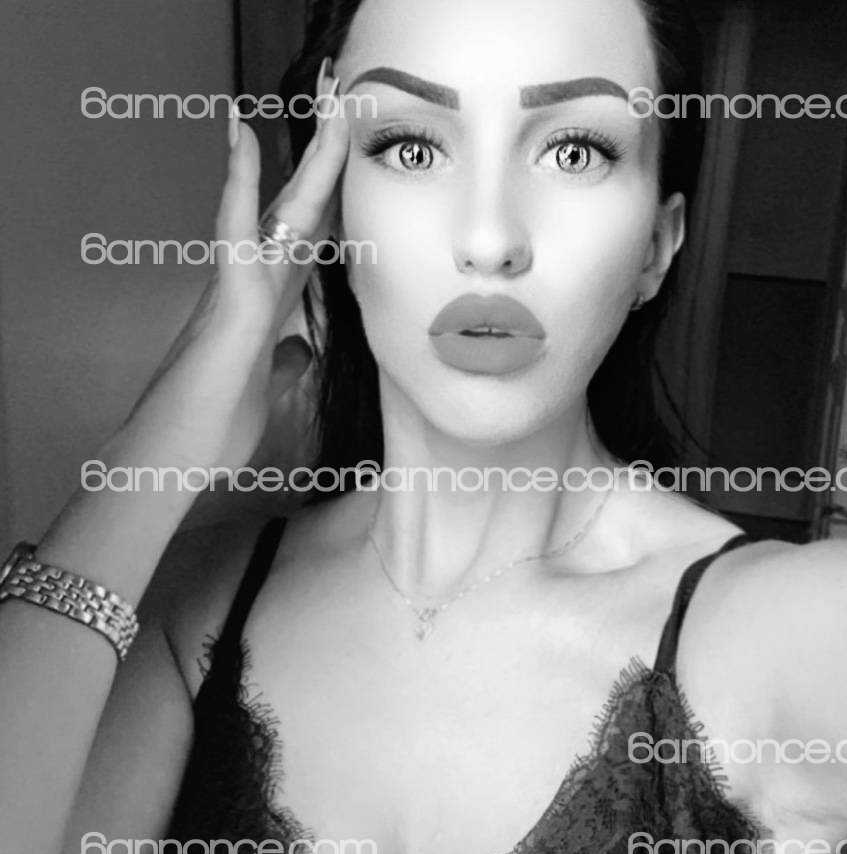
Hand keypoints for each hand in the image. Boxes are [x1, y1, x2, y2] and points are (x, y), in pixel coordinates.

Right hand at [116, 58, 347, 478]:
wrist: (182, 448)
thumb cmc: (219, 419)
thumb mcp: (268, 382)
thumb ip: (285, 357)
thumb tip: (300, 347)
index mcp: (274, 300)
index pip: (311, 237)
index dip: (333, 200)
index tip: (352, 170)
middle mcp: (261, 279)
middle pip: (303, 207)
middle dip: (328, 158)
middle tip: (341, 104)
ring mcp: (244, 281)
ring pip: (280, 203)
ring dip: (305, 153)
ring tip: (321, 100)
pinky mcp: (230, 291)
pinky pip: (235, 223)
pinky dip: (239, 178)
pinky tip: (241, 133)